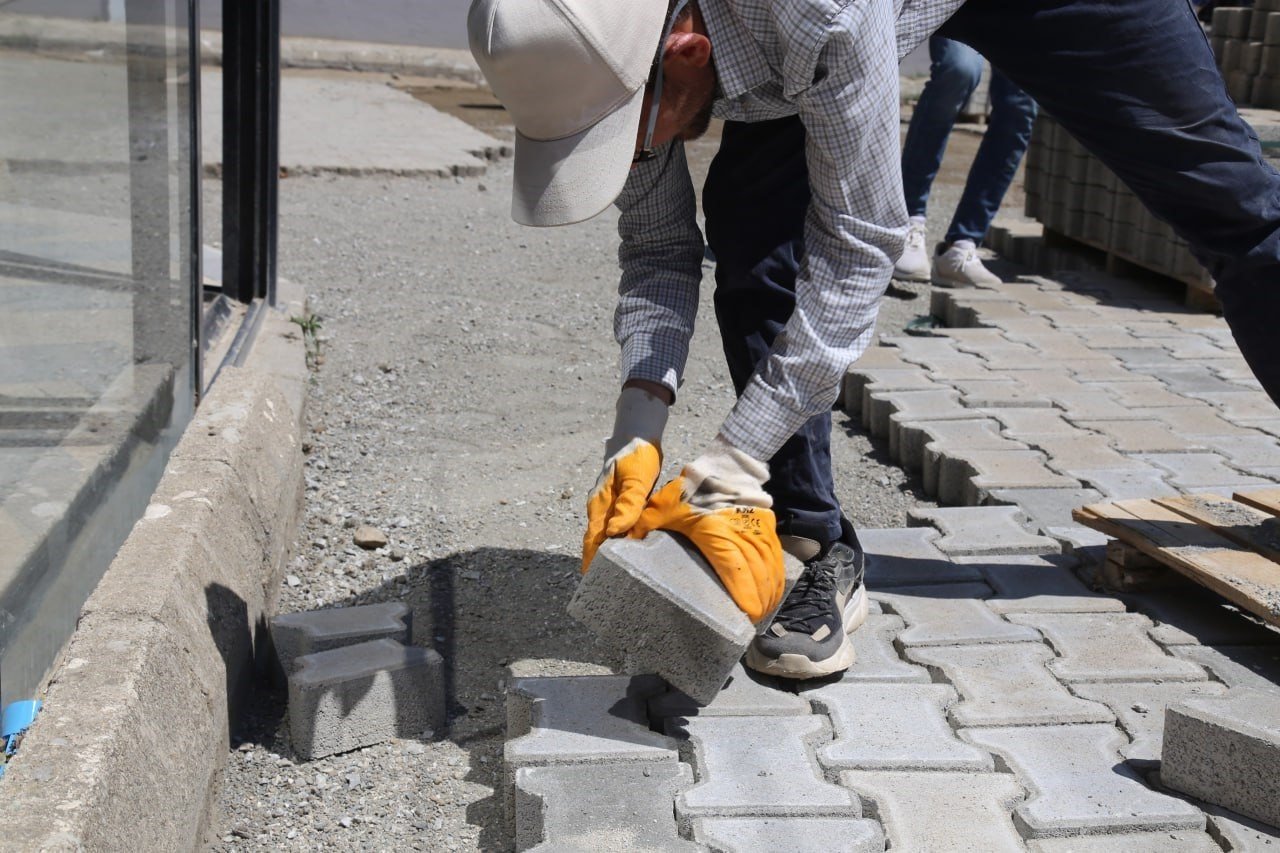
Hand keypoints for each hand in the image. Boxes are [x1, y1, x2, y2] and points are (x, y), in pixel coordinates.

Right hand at [582, 437, 661, 570]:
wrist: (638, 433)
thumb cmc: (637, 455)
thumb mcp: (636, 480)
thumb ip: (628, 505)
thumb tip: (614, 534)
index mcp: (600, 504)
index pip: (592, 540)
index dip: (591, 561)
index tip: (591, 582)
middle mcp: (600, 507)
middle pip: (595, 540)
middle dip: (597, 563)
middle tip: (603, 588)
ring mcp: (608, 504)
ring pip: (604, 534)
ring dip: (607, 553)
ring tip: (615, 576)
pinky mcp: (619, 502)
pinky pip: (616, 526)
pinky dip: (619, 541)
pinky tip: (628, 550)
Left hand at [630, 439, 783, 622]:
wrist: (725, 465)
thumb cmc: (692, 487)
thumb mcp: (663, 504)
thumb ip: (643, 524)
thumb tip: (619, 541)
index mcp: (717, 532)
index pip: (737, 568)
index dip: (746, 594)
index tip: (747, 616)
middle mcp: (743, 532)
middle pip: (759, 574)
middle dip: (759, 603)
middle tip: (750, 624)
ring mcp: (759, 529)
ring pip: (772, 568)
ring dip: (770, 592)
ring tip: (763, 613)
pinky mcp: (768, 527)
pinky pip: (777, 557)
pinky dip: (777, 577)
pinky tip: (772, 591)